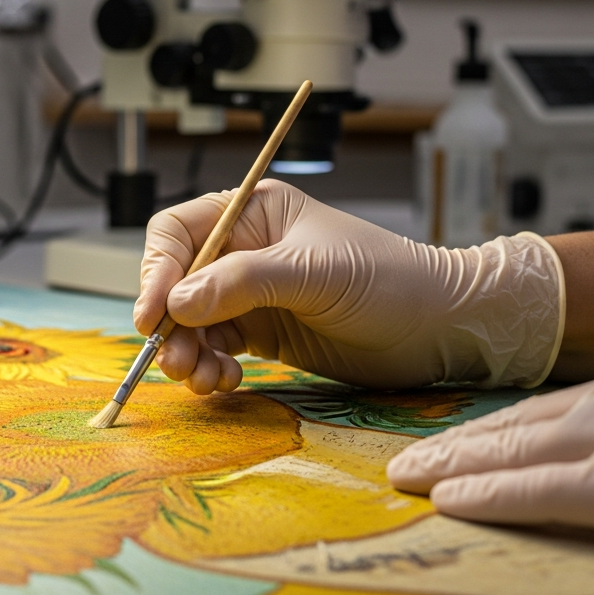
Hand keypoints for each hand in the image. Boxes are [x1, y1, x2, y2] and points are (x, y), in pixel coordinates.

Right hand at [133, 179, 563, 393]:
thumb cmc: (389, 279)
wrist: (439, 327)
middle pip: (177, 283)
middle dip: (169, 324)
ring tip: (202, 379)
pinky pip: (217, 347)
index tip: (153, 315)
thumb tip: (177, 304)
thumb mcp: (313, 274)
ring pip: (191, 322)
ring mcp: (253, 293)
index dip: (157, 272)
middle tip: (177, 361)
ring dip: (187, 352)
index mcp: (253, 213)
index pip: (179, 233)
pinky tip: (225, 381)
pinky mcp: (265, 332)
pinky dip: (211, 367)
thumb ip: (242, 284)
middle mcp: (245, 249)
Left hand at [386, 342, 593, 592]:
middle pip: (535, 417)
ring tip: (409, 474)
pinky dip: (490, 494)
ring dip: (459, 464)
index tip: (475, 436)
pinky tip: (449, 499)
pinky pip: (544, 489)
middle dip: (468, 439)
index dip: (515, 425)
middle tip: (414, 452)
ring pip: (524, 448)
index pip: (573, 403)